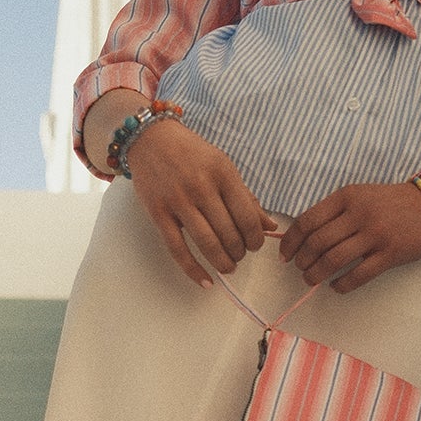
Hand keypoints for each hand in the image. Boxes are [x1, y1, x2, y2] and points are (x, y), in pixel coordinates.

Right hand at [126, 119, 277, 287]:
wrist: (150, 138)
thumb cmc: (192, 153)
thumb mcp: (223, 166)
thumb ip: (246, 197)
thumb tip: (270, 226)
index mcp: (223, 172)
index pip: (247, 216)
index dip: (255, 237)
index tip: (255, 244)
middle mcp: (201, 186)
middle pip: (229, 232)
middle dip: (240, 251)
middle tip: (240, 255)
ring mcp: (178, 200)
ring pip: (207, 243)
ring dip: (223, 262)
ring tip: (228, 266)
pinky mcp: (158, 213)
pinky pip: (177, 249)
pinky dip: (193, 270)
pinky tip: (206, 282)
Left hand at [278, 181, 420, 290]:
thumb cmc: (389, 202)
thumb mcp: (359, 195)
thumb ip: (334, 212)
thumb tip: (303, 237)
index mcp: (346, 197)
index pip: (308, 221)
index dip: (291, 241)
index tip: (285, 254)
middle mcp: (359, 214)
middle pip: (318, 242)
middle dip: (303, 260)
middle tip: (300, 269)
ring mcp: (375, 234)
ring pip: (334, 260)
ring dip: (317, 274)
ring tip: (312, 280)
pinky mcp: (390, 254)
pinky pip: (359, 275)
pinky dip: (342, 285)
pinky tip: (336, 287)